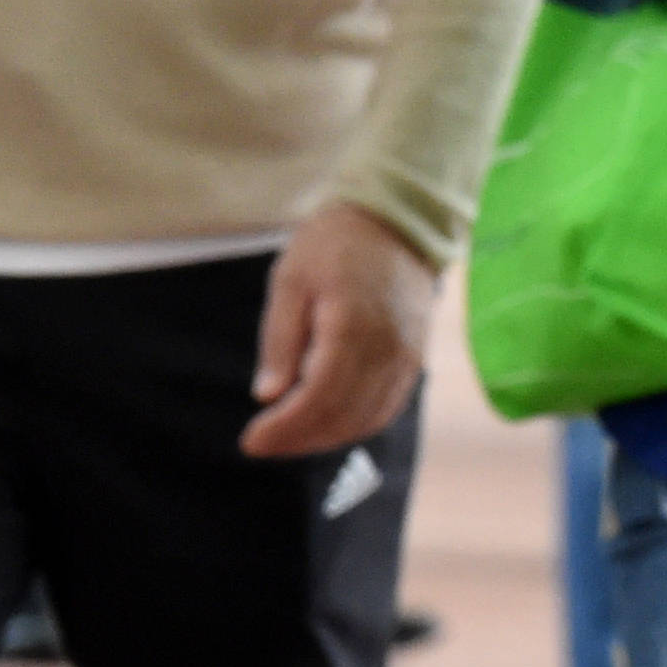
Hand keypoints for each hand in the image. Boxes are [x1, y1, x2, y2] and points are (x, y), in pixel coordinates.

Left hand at [243, 202, 434, 460]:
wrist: (397, 223)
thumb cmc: (334, 245)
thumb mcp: (290, 281)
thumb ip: (280, 340)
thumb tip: (268, 396)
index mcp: (352, 326)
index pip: (318, 397)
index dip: (284, 427)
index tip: (250, 441)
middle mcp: (387, 349)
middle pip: (343, 416)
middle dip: (299, 439)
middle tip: (262, 443)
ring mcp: (408, 357)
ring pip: (368, 418)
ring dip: (326, 438)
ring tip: (290, 436)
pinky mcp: (415, 359)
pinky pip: (388, 407)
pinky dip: (356, 424)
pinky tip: (327, 422)